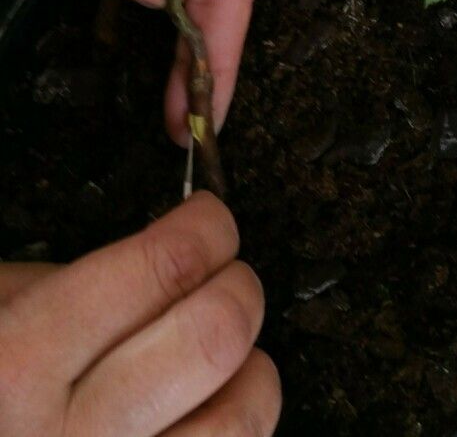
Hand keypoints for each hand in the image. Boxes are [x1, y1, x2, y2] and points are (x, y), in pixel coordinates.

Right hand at [0, 193, 280, 436]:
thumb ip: (84, 281)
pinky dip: (232, 427)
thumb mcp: (4, 305)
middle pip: (212, 337)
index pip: (164, 266)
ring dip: (251, 373)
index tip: (210, 221)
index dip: (207, 228)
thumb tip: (182, 252)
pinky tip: (209, 410)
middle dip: (239, 289)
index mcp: (21, 359)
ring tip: (232, 354)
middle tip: (229, 276)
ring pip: (236, 424)